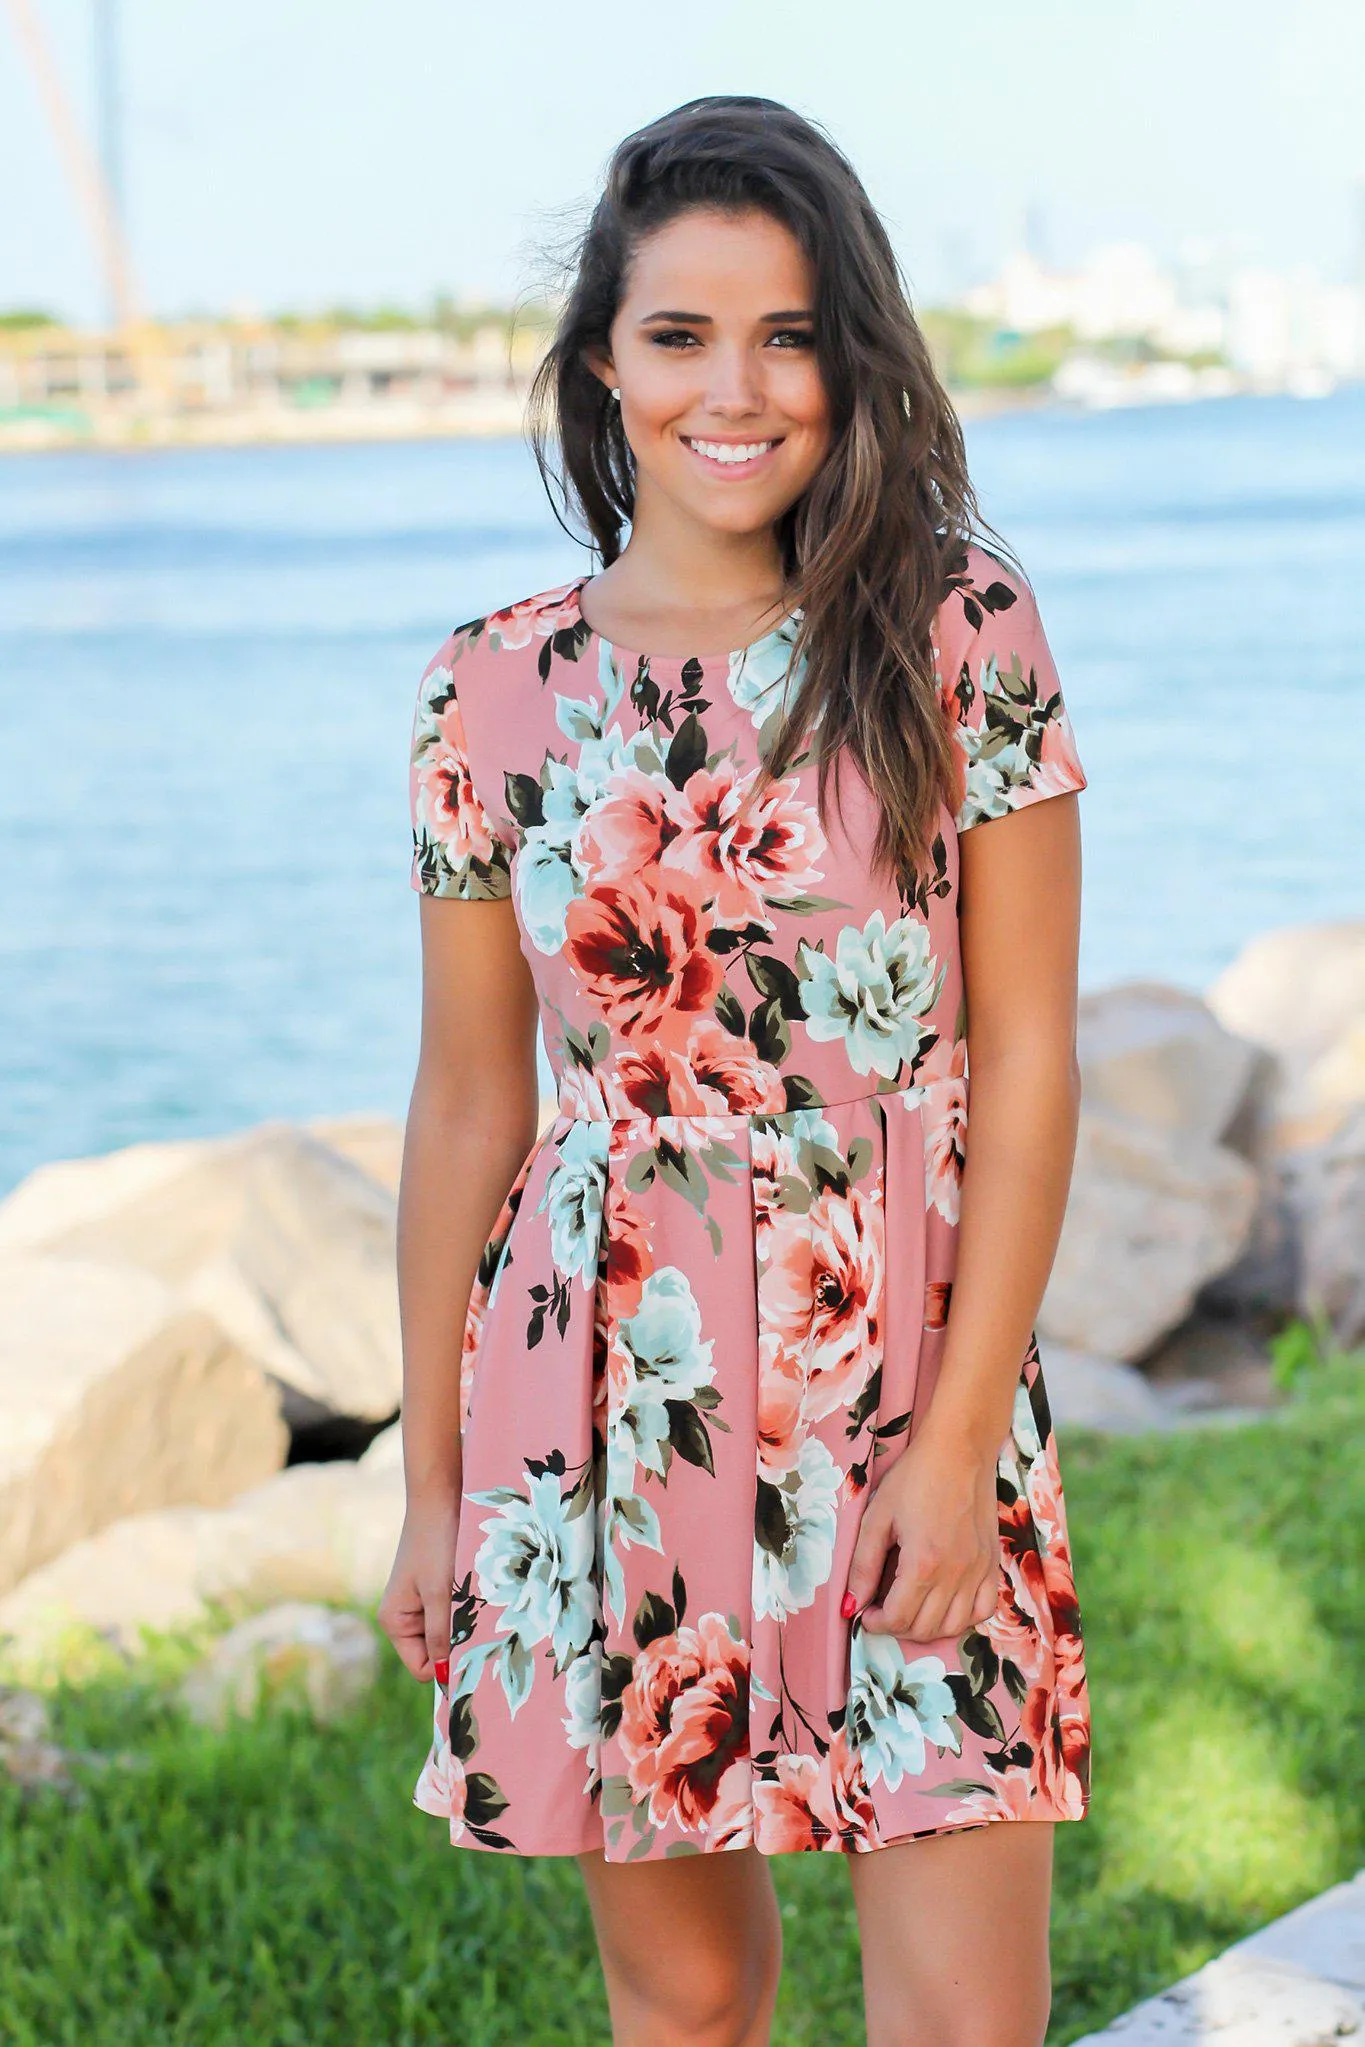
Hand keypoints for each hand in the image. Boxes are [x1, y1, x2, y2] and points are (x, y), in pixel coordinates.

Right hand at [377, 1495, 459, 1682]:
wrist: (440, 1497)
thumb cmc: (436, 1543)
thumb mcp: (441, 1593)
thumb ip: (441, 1635)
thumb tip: (445, 1677)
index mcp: (395, 1623)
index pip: (424, 1668)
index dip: (448, 1665)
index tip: (474, 1648)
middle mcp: (404, 1617)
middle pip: (437, 1652)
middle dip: (459, 1642)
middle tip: (481, 1622)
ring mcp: (420, 1603)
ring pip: (449, 1633)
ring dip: (466, 1623)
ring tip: (477, 1599)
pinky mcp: (436, 1590)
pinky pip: (454, 1614)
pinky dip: (468, 1608)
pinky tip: (477, 1590)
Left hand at [843, 1425, 1001, 1641]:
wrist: (960, 1449)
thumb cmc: (915, 1477)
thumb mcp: (877, 1517)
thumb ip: (863, 1565)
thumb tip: (850, 1605)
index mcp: (923, 1563)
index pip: (898, 1619)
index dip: (876, 1623)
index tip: (866, 1612)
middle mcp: (956, 1574)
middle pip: (926, 1629)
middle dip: (898, 1627)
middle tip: (883, 1609)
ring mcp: (979, 1570)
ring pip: (956, 1626)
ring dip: (928, 1628)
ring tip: (911, 1608)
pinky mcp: (992, 1563)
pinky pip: (985, 1609)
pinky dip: (964, 1617)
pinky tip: (945, 1603)